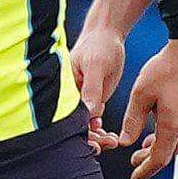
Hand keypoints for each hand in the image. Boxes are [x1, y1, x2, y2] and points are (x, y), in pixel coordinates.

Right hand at [72, 22, 128, 144]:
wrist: (107, 36)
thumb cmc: (99, 46)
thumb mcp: (96, 66)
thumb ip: (91, 89)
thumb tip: (89, 113)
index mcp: (64, 89)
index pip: (67, 117)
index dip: (81, 133)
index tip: (98, 142)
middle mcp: (69, 97)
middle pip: (74, 126)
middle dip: (90, 139)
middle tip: (111, 143)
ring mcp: (80, 100)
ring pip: (84, 126)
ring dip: (97, 137)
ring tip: (113, 140)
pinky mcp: (92, 100)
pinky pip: (92, 120)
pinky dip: (101, 131)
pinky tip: (112, 136)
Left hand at [114, 32, 177, 178]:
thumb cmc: (167, 67)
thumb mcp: (141, 94)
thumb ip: (133, 120)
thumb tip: (125, 141)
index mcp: (173, 124)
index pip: (159, 158)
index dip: (145, 171)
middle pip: (169, 152)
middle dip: (150, 161)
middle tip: (135, 165)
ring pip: (176, 141)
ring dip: (159, 148)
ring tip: (142, 149)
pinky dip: (167, 135)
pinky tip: (156, 128)